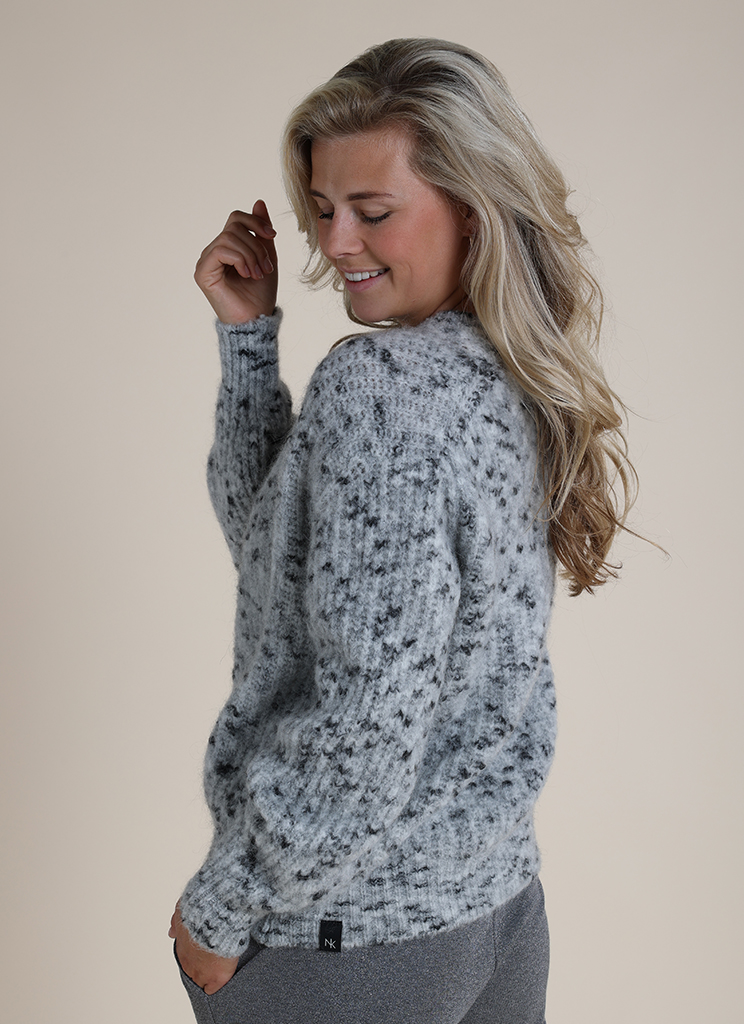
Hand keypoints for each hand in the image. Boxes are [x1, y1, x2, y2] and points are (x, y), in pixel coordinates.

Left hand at [169, 903, 238, 993]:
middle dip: (201, 967)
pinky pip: (213, 989)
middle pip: (192, 973)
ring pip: (201, 983)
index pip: (186, 959)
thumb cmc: (201, 912)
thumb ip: (177, 923)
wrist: (216, 918)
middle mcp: (189, 964)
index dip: (195, 957)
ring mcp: (201, 973)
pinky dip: (217, 985)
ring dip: (208, 977)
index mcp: (182, 948)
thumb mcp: (184, 912)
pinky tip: (223, 978)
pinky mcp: (217, 978)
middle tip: (211, 961)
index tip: (202, 953)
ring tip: (218, 970)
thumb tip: (171, 931)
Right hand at [195, 201, 277, 323]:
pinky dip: (239, 259)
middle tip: (265, 267)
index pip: (236, 219)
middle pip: (234, 226)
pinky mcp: (202, 272)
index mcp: (227, 247)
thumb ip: (261, 231)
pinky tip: (246, 274)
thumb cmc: (260, 294)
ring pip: (229, 237)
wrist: (256, 320)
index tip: (272, 236)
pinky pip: (220, 250)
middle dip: (256, 245)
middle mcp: (213, 251)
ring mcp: (206, 261)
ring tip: (258, 273)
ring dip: (250, 254)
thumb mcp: (267, 256)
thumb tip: (259, 202)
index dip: (255, 222)